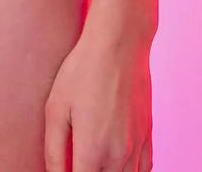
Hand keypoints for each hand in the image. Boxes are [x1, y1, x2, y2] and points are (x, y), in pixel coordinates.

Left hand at [44, 29, 152, 171]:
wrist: (120, 43)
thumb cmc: (83, 70)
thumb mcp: (55, 108)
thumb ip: (53, 151)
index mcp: (92, 152)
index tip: (66, 170)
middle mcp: (118, 156)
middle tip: (76, 160)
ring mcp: (137, 147)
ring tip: (94, 161)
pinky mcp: (148, 135)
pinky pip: (143, 171)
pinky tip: (116, 164)